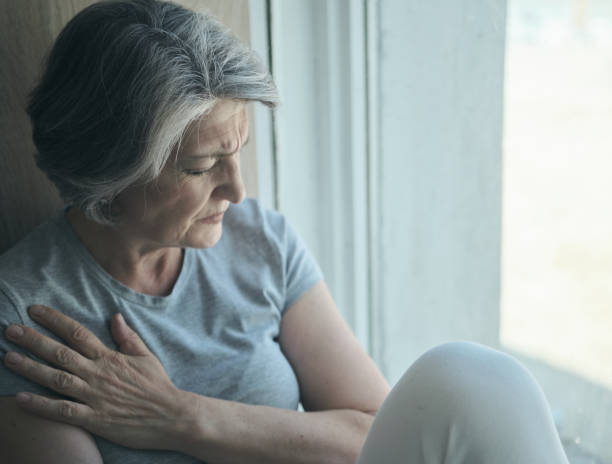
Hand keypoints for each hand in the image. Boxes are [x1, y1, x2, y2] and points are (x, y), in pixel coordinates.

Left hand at [3, 305, 195, 449]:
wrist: (171, 416)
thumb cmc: (158, 386)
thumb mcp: (146, 356)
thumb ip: (127, 337)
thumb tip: (114, 316)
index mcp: (110, 357)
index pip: (77, 332)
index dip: (54, 320)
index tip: (34, 310)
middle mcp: (98, 373)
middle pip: (60, 353)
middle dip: (34, 340)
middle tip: (10, 330)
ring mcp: (95, 396)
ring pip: (57, 379)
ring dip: (31, 368)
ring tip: (8, 358)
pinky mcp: (94, 419)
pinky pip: (63, 411)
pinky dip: (42, 405)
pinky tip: (22, 398)